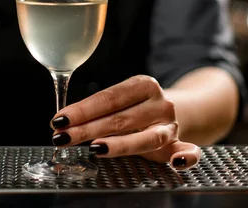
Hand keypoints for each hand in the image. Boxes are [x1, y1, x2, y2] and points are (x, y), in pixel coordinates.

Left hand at [50, 75, 200, 169]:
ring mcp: (170, 126)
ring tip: (95, 149)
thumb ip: (97, 110)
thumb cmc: (136, 108)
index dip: (82, 110)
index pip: (109, 98)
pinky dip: (186, 158)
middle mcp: (159, 103)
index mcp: (143, 85)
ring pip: (145, 138)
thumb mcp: (121, 101)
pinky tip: (176, 163)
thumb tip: (61, 122)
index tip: (59, 120)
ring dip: (119, 145)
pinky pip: (188, 152)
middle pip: (120, 119)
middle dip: (87, 129)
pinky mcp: (179, 146)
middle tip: (62, 138)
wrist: (173, 112)